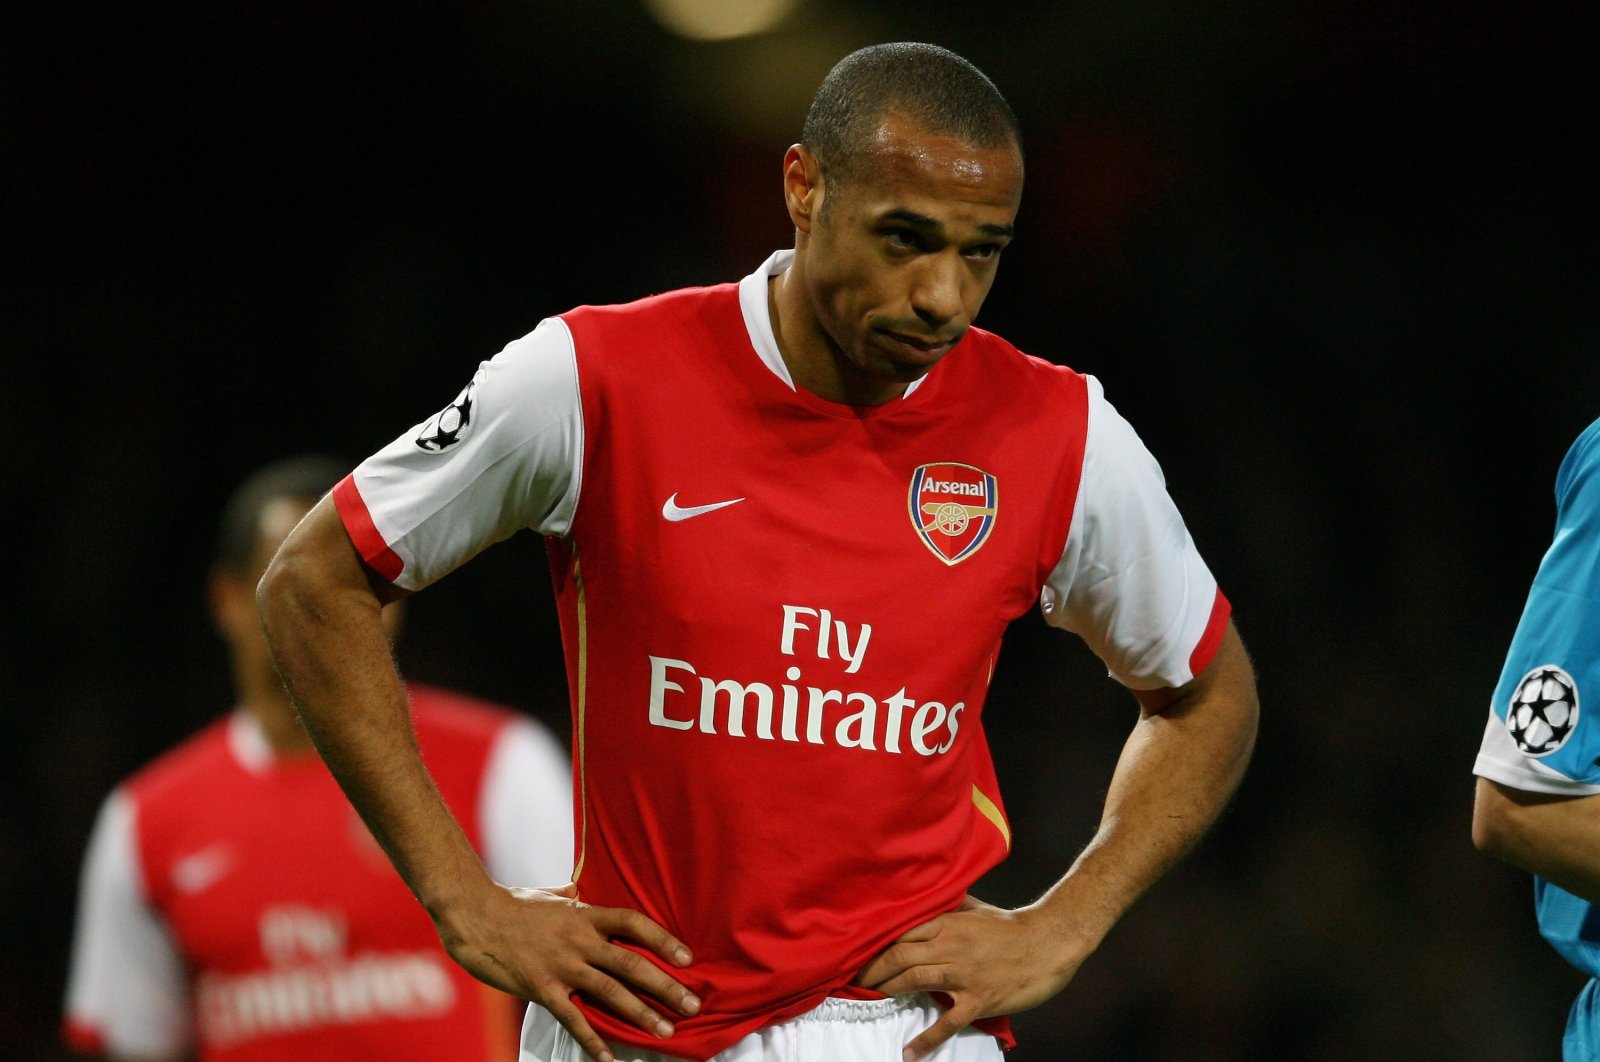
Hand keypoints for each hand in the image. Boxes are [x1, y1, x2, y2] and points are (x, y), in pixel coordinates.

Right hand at [437, 882, 699, 1061]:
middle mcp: (579, 940)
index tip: (688, 957)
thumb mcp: (551, 895)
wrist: (474, 916)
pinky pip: (572, 1018)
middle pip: (631, 963)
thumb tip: (582, 889)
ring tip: (666, 1031)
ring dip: (641, 1013)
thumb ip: (572, 897)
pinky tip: (608, 1058)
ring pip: (610, 993)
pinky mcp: (540, 987)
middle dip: (665, 985)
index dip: (663, 939)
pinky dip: (592, 1039)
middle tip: (692, 1003)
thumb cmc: (512, 904)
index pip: (633, 923)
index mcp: (585, 914)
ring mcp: (561, 965)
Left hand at [854, 894, 1087, 1061]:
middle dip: (872, 971)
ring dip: (888, 992)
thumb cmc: (1011, 926)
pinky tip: (910, 1052)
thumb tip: (925, 898)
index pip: (900, 933)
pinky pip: (948, 1021)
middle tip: (854, 982)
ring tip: (869, 1000)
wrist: (1048, 943)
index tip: (859, 955)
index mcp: (947, 923)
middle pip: (899, 956)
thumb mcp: (975, 908)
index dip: (876, 946)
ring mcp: (964, 974)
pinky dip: (927, 1038)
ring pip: (915, 980)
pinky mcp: (978, 999)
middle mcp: (950, 946)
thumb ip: (948, 905)